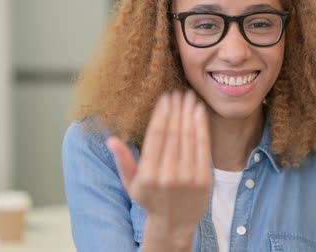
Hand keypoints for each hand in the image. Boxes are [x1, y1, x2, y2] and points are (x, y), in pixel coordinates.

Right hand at [107, 90, 211, 249]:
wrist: (175, 224)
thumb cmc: (151, 200)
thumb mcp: (132, 184)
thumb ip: (123, 161)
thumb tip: (111, 139)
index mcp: (148, 175)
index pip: (156, 137)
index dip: (162, 114)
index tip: (165, 98)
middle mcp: (168, 175)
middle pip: (173, 134)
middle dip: (176, 110)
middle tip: (178, 92)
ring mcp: (188, 177)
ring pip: (189, 137)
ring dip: (189, 113)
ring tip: (189, 97)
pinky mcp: (204, 179)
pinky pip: (203, 147)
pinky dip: (202, 127)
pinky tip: (199, 112)